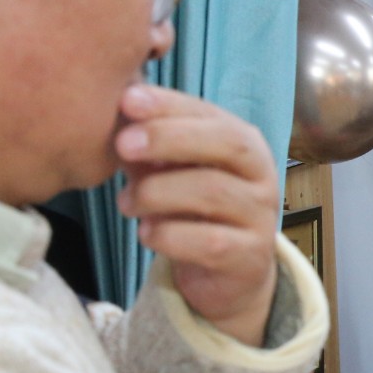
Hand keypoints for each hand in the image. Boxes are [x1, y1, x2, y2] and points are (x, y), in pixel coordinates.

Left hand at [115, 84, 279, 346]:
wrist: (227, 272)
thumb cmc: (192, 208)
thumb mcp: (171, 169)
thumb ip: (148, 141)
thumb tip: (112, 109)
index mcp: (243, 144)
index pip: (211, 114)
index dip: (170, 105)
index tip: (127, 101)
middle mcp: (261, 175)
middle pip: (227, 144)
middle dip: (169, 138)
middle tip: (123, 144)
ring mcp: (260, 216)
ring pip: (213, 192)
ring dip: (157, 192)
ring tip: (125, 202)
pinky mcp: (250, 257)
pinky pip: (209, 241)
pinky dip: (169, 235)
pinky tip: (146, 233)